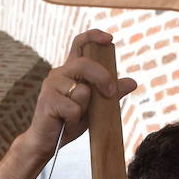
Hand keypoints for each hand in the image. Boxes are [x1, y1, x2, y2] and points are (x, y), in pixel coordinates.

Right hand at [20, 29, 138, 156]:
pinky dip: (74, 120)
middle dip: (103, 78)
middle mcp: (59, 73)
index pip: (79, 44)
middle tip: (110, 94)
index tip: (109, 39)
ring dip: (84, 109)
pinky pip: (73, 108)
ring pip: (81, 91)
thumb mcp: (94, 106)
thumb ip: (110, 93)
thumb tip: (132, 82)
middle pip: (84, 64)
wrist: (47, 142)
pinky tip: (65, 124)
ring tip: (73, 118)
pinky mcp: (47, 101)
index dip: (93, 36)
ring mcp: (51, 86)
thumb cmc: (68, 121)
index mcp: (70, 70)